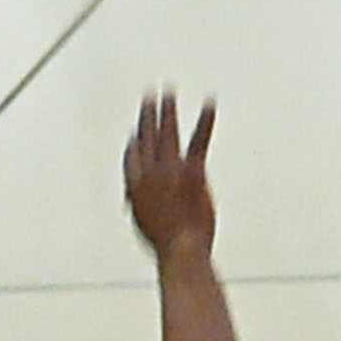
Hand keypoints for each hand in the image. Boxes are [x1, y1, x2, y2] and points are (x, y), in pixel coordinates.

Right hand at [122, 89, 216, 260]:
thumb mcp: (143, 224)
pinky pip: (199, 139)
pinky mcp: (193, 170)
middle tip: (150, 95)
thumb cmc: (165, 244)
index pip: (132, 154)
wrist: (181, 249)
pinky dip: (205, 120)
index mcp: (134, 186)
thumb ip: (139, 206)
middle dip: (148, 113)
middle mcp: (149, 172)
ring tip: (169, 92)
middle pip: (146, 135)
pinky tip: (209, 104)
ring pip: (167, 131)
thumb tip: (132, 202)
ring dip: (167, 109)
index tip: (138, 129)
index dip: (135, 140)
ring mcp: (170, 169)